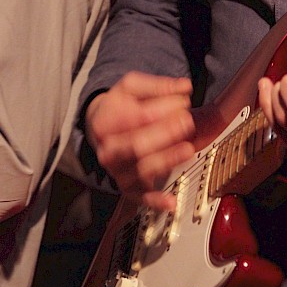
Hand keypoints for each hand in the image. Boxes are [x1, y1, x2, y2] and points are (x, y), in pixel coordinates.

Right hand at [85, 72, 194, 210]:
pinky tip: (172, 201)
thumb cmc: (118, 106)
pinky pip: (141, 197)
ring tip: (188, 148)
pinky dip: (156, 201)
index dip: (162, 109)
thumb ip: (158, 85)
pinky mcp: (128, 187)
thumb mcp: (131, 88)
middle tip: (187, 121)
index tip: (183, 101)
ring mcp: (118, 170)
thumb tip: (185, 86)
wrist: (99, 128)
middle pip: (137, 145)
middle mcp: (108, 150)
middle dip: (165, 134)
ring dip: (167, 160)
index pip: (136, 117)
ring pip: (142, 169)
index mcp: (105, 123)